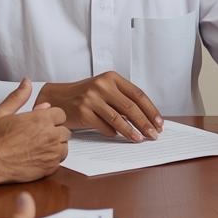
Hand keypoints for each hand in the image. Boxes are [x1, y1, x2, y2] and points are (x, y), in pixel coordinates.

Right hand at [0, 80, 70, 183]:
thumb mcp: (2, 112)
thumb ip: (18, 96)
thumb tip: (27, 82)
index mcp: (42, 119)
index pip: (61, 114)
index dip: (51, 117)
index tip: (41, 122)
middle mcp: (51, 135)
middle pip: (65, 130)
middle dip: (54, 131)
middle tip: (38, 135)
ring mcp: (52, 153)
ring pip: (64, 146)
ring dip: (55, 146)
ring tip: (39, 146)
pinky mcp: (50, 168)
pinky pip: (59, 161)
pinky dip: (52, 159)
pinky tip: (38, 158)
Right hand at [37, 71, 161, 141]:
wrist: (58, 98)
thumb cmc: (85, 95)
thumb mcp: (104, 89)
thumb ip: (122, 99)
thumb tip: (147, 118)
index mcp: (111, 78)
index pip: (138, 94)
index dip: (151, 110)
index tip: (159, 123)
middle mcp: (102, 86)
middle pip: (131, 107)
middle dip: (145, 123)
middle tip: (154, 135)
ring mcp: (91, 99)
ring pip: (118, 119)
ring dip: (132, 132)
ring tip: (140, 139)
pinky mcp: (83, 113)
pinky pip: (104, 127)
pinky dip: (113, 133)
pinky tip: (118, 136)